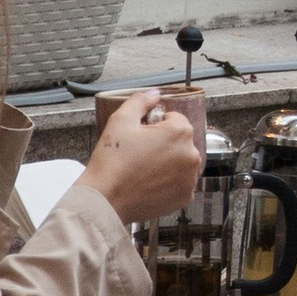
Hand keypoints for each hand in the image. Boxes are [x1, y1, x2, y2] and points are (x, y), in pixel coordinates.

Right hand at [83, 91, 203, 227]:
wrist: (105, 201)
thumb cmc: (112, 163)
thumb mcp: (121, 120)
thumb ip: (141, 101)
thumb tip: (154, 95)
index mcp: (180, 133)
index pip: (175, 119)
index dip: (155, 124)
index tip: (142, 134)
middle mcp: (191, 156)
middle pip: (180, 141)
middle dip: (163, 143)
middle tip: (139, 152)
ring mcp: (189, 179)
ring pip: (181, 162)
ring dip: (167, 162)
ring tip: (143, 168)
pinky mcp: (184, 197)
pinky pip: (180, 182)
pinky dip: (168, 181)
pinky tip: (149, 182)